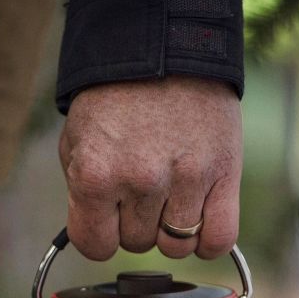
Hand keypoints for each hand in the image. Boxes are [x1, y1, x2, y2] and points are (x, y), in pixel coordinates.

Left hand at [59, 75, 242, 260]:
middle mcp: (141, 180)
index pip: (95, 246)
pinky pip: (219, 238)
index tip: (107, 220)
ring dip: (169, 229)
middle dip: (134, 224)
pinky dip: (208, 239)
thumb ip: (80, 196)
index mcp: (96, 176)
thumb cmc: (113, 102)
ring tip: (168, 193)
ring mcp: (186, 178)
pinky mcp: (224, 172)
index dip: (100, 235)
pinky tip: (197, 217)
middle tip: (139, 188)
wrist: (163, 51)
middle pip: (137, 245)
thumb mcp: (75, 145)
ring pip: (175, 245)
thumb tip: (96, 234)